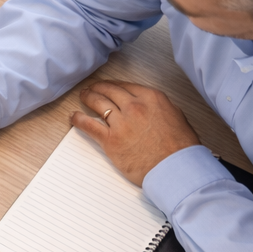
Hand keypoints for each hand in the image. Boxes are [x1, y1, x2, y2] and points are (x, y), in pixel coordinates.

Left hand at [72, 81, 200, 184]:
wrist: (174, 166)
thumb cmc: (179, 146)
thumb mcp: (175, 116)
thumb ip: (158, 107)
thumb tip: (149, 106)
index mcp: (152, 98)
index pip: (125, 86)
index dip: (112, 85)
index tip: (106, 85)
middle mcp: (135, 106)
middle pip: (109, 92)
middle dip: (97, 88)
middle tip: (90, 89)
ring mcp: (121, 122)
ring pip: (98, 104)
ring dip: (88, 98)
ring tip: (83, 97)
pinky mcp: (110, 139)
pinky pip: (89, 125)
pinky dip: (78, 119)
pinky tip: (73, 116)